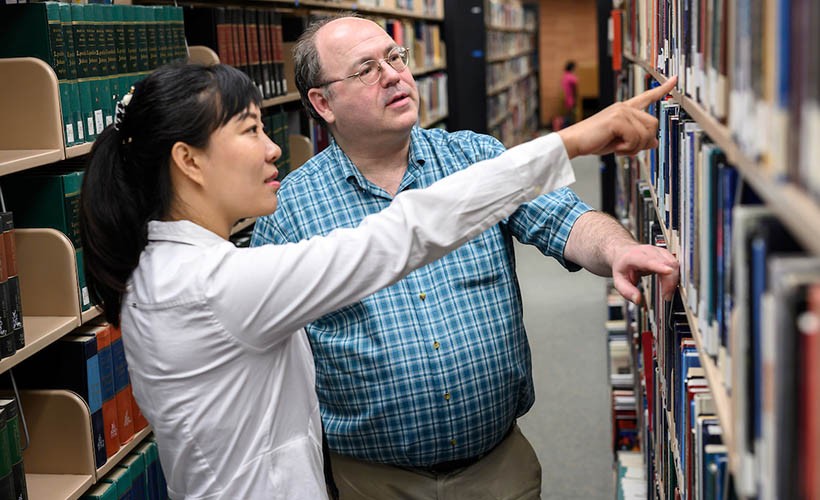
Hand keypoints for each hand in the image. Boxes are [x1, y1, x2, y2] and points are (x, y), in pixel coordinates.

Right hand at [558, 76, 676, 158]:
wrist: (574, 142)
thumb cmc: (593, 141)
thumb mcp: (620, 141)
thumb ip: (637, 139)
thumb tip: (654, 142)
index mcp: (625, 109)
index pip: (647, 97)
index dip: (662, 89)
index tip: (674, 79)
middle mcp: (625, 107)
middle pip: (653, 124)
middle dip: (644, 141)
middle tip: (627, 148)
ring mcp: (621, 112)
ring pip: (646, 134)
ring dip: (634, 147)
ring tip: (618, 148)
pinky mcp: (617, 119)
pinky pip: (635, 138)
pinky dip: (627, 148)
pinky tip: (615, 148)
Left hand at [611, 243, 679, 303]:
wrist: (624, 253)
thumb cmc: (622, 265)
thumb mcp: (618, 280)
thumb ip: (626, 291)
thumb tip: (638, 300)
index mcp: (635, 256)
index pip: (649, 260)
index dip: (660, 266)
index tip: (669, 271)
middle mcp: (649, 251)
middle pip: (666, 263)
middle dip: (669, 281)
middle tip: (666, 297)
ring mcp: (658, 251)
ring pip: (674, 263)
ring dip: (674, 280)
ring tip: (667, 293)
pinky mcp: (665, 254)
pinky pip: (676, 264)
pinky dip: (676, 276)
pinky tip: (671, 286)